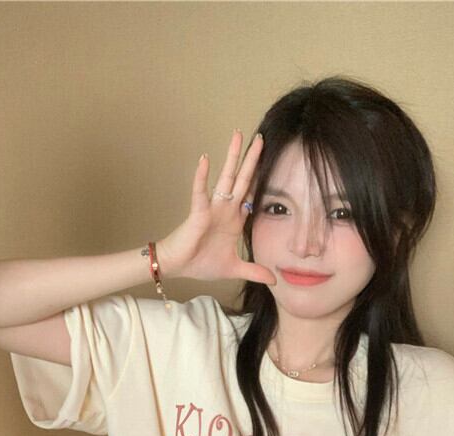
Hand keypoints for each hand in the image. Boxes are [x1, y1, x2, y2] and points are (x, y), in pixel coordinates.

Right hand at [156, 130, 275, 285]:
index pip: (252, 195)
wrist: (179, 267)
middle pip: (243, 179)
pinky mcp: (198, 212)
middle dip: (252, 160)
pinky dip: (202, 177)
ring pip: (225, 178)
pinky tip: (205, 159)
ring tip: (238, 136)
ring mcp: (212, 208)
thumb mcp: (235, 269)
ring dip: (232, 157)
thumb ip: (254, 271)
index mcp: (235, 220)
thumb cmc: (202, 263)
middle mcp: (226, 209)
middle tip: (261, 137)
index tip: (273, 162)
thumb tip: (274, 280)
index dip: (262, 180)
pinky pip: (200, 192)